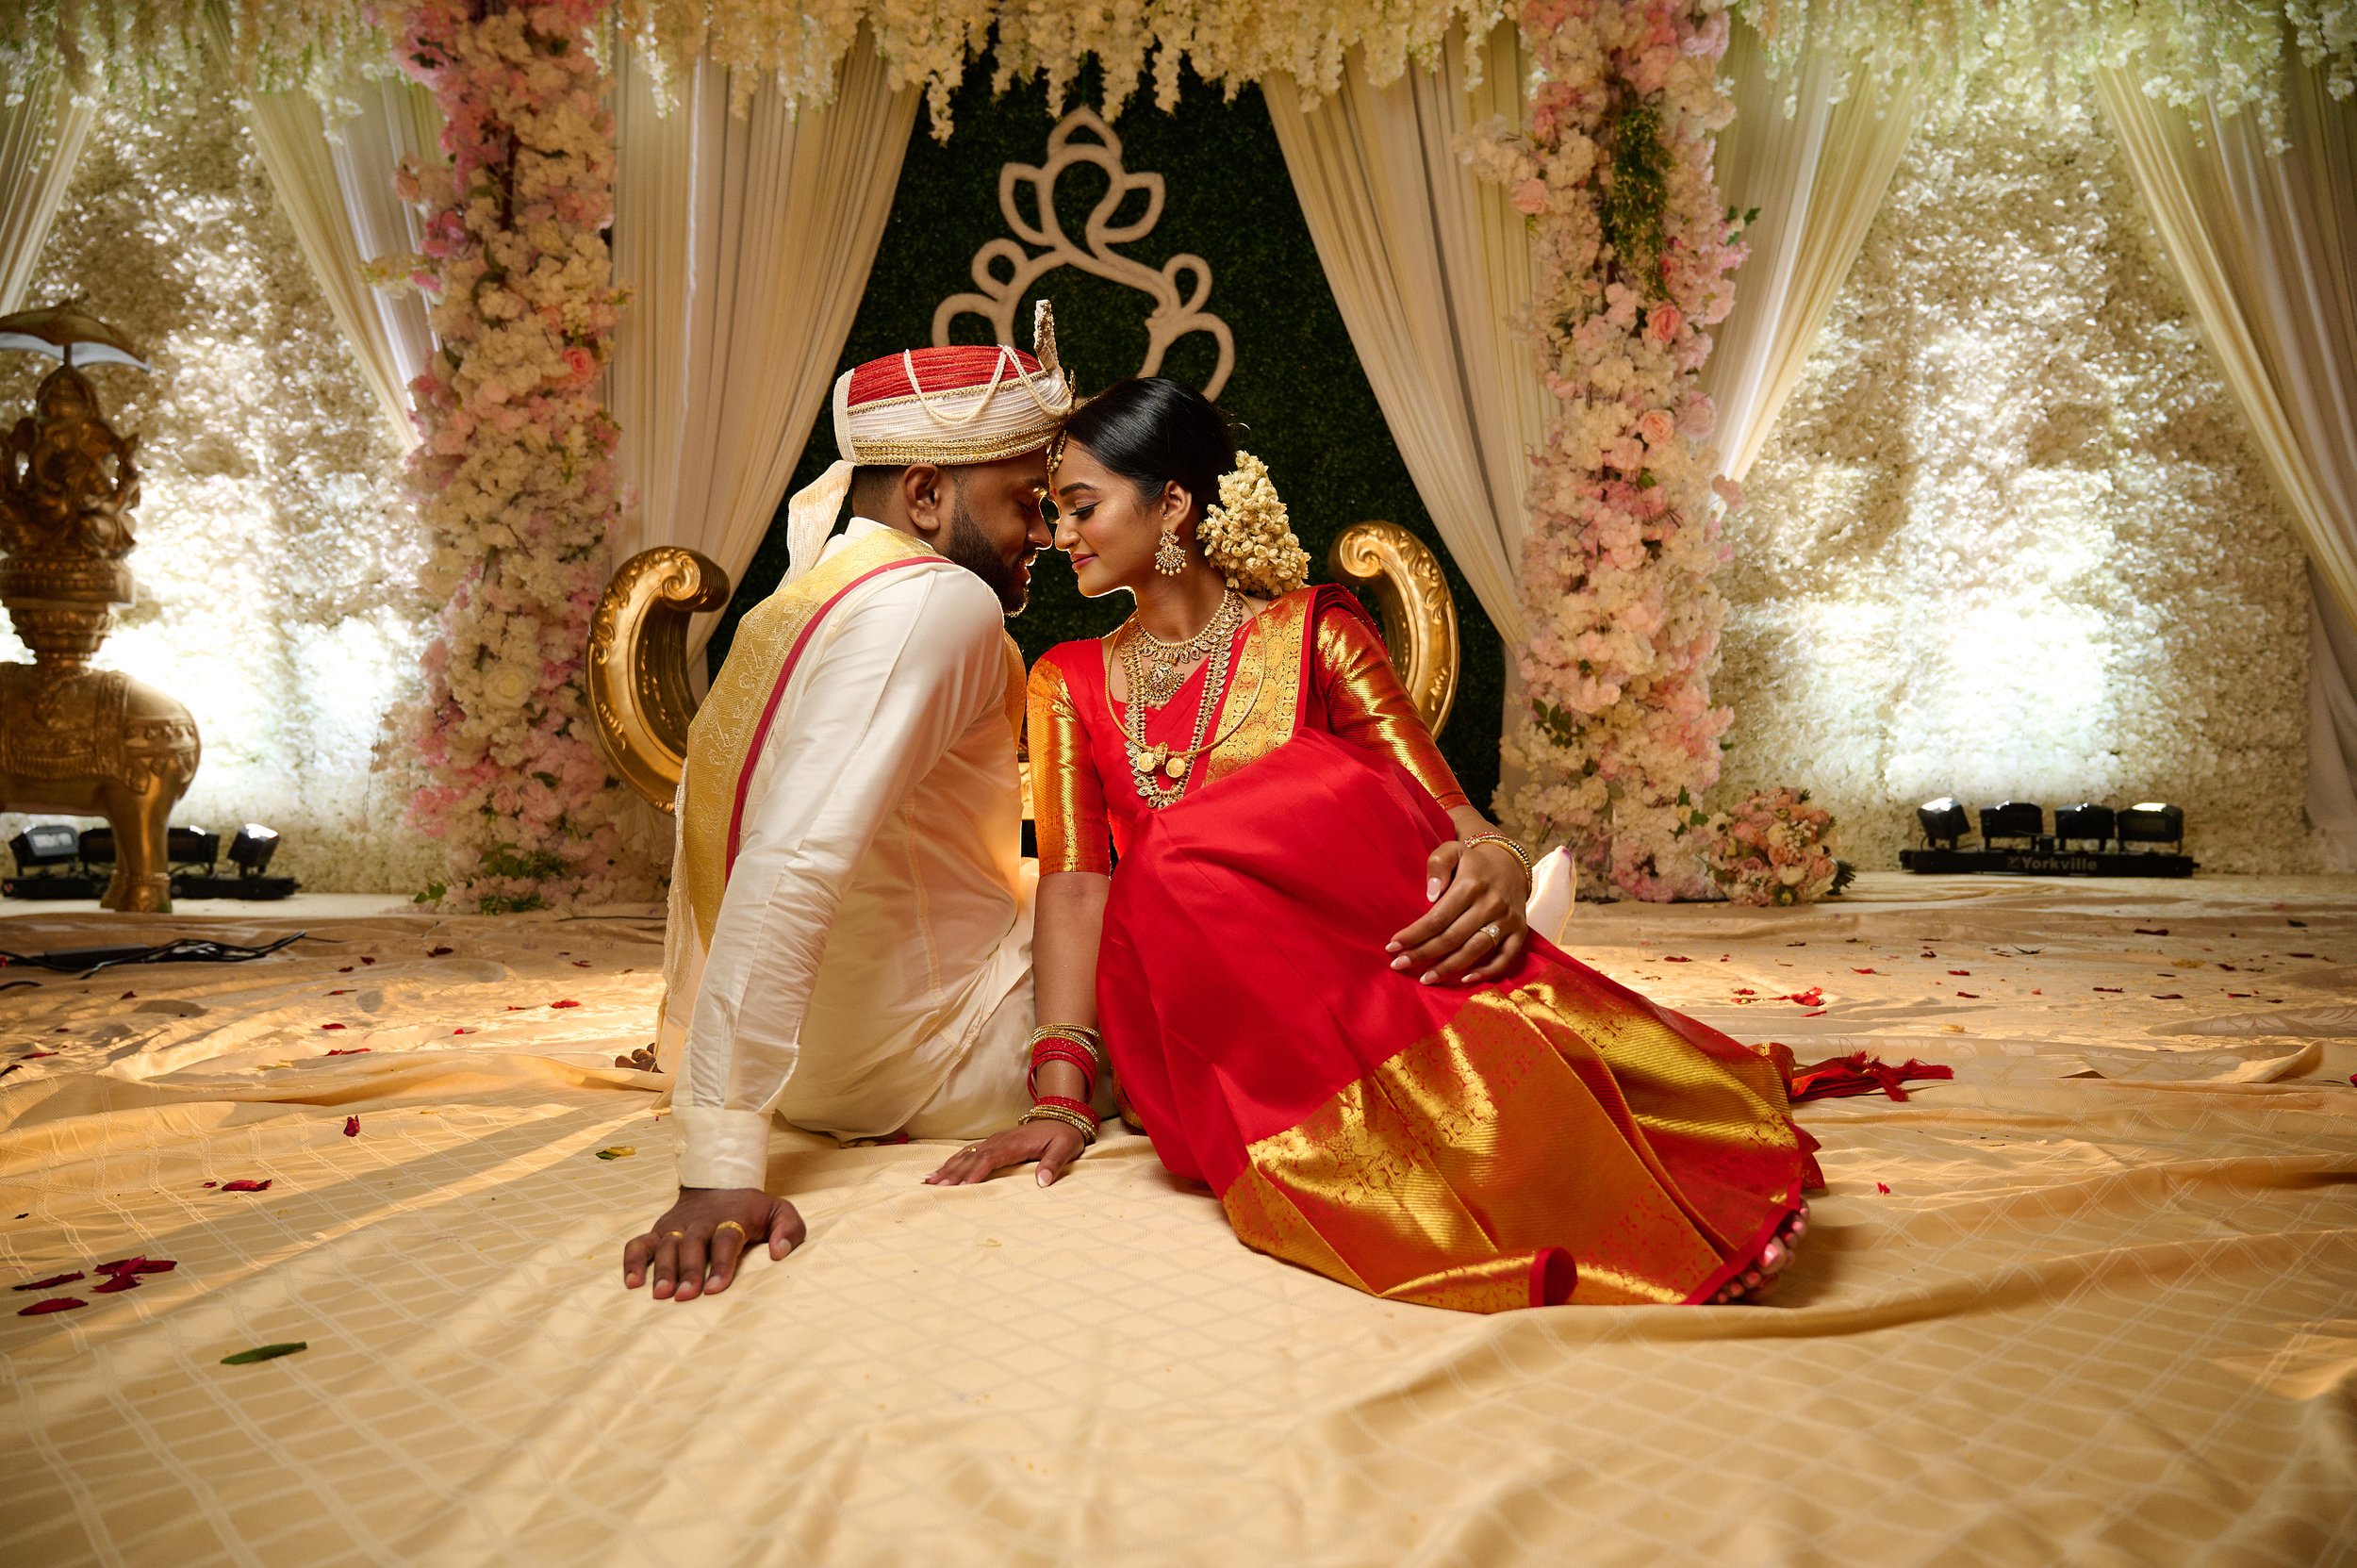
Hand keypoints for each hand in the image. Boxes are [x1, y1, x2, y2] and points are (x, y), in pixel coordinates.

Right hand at [621, 1186, 804, 1301]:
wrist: (719, 1183)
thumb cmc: (752, 1208)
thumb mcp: (780, 1211)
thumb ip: (789, 1230)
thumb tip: (779, 1254)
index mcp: (731, 1218)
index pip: (726, 1240)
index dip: (721, 1264)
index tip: (716, 1289)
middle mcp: (701, 1223)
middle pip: (692, 1245)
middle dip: (688, 1270)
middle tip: (685, 1296)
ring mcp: (677, 1227)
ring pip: (665, 1246)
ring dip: (662, 1270)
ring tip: (660, 1295)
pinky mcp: (659, 1231)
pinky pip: (639, 1243)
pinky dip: (632, 1261)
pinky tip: (631, 1284)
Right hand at [923, 1119, 1088, 1186]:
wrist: (1063, 1116)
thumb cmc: (1064, 1135)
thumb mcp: (1066, 1148)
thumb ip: (1054, 1164)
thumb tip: (1042, 1182)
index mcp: (1015, 1144)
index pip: (990, 1159)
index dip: (975, 1172)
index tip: (962, 1187)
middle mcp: (999, 1140)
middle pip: (972, 1157)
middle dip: (954, 1173)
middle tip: (936, 1188)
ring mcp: (994, 1141)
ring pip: (966, 1155)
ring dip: (947, 1168)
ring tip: (929, 1181)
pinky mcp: (992, 1143)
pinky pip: (968, 1153)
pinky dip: (952, 1162)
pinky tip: (938, 1171)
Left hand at [1387, 839, 1528, 984]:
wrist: (1510, 864)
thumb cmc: (1471, 862)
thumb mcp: (1452, 850)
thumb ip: (1437, 865)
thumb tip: (1431, 895)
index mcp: (1472, 885)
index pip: (1438, 917)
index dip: (1414, 935)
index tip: (1393, 945)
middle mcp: (1491, 904)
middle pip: (1452, 937)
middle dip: (1423, 954)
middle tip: (1399, 964)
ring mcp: (1507, 920)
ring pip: (1475, 951)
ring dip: (1448, 968)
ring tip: (1425, 978)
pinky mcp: (1520, 931)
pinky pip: (1505, 958)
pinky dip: (1486, 972)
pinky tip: (1464, 980)